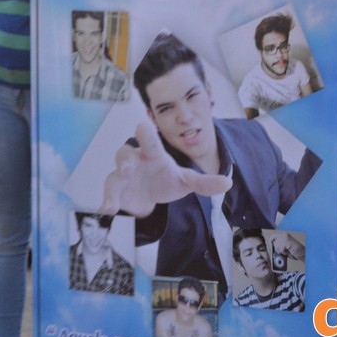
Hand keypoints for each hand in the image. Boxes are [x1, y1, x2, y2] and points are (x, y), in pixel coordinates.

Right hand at [100, 121, 231, 216]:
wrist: (150, 197)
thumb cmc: (165, 180)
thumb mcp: (185, 181)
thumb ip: (204, 182)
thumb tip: (228, 183)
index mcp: (153, 155)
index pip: (151, 143)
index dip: (146, 134)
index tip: (141, 126)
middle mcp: (135, 161)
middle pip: (125, 153)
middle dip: (125, 159)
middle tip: (128, 167)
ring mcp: (123, 175)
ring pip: (114, 173)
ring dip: (114, 183)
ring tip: (114, 197)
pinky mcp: (116, 191)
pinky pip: (109, 193)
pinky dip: (107, 201)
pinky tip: (108, 210)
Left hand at [270, 232, 304, 261]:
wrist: (302, 253)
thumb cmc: (294, 251)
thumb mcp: (284, 247)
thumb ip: (278, 245)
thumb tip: (272, 244)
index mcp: (284, 235)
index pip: (273, 236)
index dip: (271, 240)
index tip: (271, 243)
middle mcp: (284, 234)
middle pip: (274, 243)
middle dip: (278, 249)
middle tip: (284, 250)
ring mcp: (286, 238)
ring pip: (277, 246)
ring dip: (281, 251)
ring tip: (287, 251)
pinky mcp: (287, 242)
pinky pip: (281, 249)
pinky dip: (284, 252)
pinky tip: (289, 251)